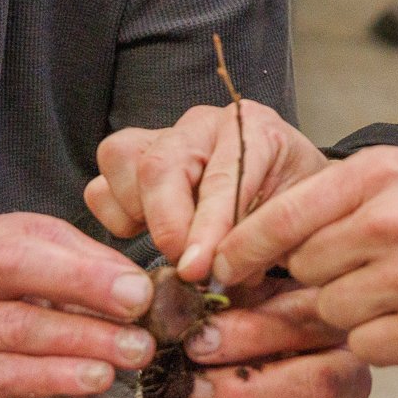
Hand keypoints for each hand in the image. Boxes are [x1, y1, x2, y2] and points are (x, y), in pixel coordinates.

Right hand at [0, 212, 154, 397]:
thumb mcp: (22, 291)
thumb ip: (73, 276)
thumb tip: (138, 283)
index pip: (35, 235)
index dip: (92, 258)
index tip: (143, 282)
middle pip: (13, 267)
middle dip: (85, 283)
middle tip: (140, 303)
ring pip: (16, 326)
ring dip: (84, 338)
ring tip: (133, 350)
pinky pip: (5, 375)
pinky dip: (57, 377)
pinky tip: (96, 379)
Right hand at [87, 99, 325, 281]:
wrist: (287, 191)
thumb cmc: (294, 205)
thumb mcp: (295, 223)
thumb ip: (260, 243)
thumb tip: (215, 273)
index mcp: (253, 128)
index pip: (222, 178)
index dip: (208, 229)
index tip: (199, 270)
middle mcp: (202, 124)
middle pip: (159, 164)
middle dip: (167, 225)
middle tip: (185, 269)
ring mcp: (163, 137)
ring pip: (121, 161)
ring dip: (140, 215)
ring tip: (175, 243)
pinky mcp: (132, 160)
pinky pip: (101, 185)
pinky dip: (118, 217)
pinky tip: (152, 232)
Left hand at [161, 279, 370, 397]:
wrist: (254, 377)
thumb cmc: (243, 328)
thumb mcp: (240, 292)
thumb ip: (224, 281)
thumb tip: (191, 273)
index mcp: (331, 328)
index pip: (306, 327)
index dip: (251, 333)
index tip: (196, 338)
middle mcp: (344, 382)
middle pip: (314, 388)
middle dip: (242, 390)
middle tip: (186, 388)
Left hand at [211, 147, 397, 369]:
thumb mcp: (395, 185)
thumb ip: (326, 207)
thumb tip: (237, 252)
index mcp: (379, 173)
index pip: (284, 214)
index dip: (242, 248)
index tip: (214, 269)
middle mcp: (396, 218)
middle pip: (302, 268)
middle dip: (313, 280)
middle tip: (353, 276)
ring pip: (328, 310)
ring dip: (347, 312)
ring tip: (391, 294)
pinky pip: (363, 345)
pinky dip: (378, 340)